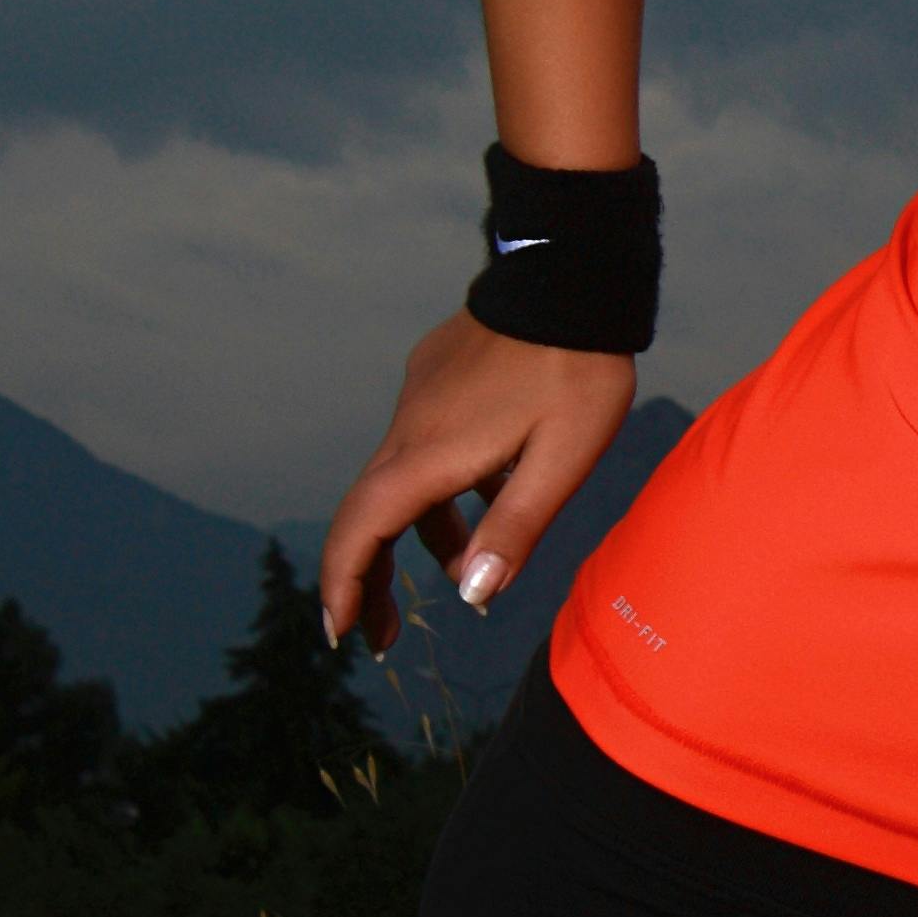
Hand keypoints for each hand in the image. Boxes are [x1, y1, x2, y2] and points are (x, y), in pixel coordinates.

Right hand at [315, 310, 634, 650]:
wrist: (571, 279)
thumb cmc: (578, 372)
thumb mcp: (562, 459)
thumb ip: (515, 527)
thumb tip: (471, 595)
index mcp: (430, 454)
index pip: (361, 532)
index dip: (343, 586)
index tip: (340, 633)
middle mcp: (410, 427)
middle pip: (368, 516)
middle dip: (370, 581)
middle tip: (381, 637)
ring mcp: (421, 399)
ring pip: (402, 482)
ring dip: (420, 533)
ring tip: (459, 573)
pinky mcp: (438, 377)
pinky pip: (424, 448)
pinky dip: (441, 488)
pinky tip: (487, 496)